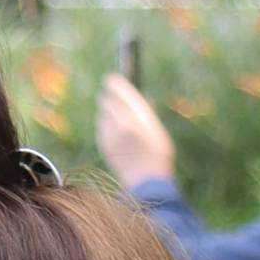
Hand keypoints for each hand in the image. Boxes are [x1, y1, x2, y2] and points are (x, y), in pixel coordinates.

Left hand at [96, 73, 176, 188]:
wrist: (146, 180)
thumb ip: (145, 116)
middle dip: (107, 97)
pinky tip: (110, 126)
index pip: (125, 96)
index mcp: (141, 119)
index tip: (110, 78)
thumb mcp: (157, 131)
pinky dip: (104, 125)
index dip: (116, 86)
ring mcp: (112, 136)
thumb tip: (137, 101)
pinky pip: (101, 128)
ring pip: (103, 115)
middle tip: (106, 93)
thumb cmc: (158, 155)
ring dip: (105, 111)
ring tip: (110, 110)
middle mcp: (124, 125)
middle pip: (109, 103)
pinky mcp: (104, 145)